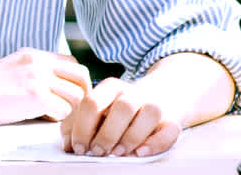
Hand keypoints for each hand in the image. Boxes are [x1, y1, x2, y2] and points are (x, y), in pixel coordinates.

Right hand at [0, 48, 90, 125]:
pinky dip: (56, 120)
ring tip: (50, 115)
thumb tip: (57, 88)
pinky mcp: (35, 96)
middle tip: (69, 109)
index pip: (72, 63)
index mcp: (33, 55)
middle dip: (81, 94)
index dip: (75, 81)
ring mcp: (38, 78)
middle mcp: (39, 62)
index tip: (67, 96)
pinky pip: (63, 111)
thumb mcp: (11, 69)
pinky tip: (40, 119)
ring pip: (77, 95)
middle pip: (82, 75)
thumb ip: (34, 71)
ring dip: (68, 110)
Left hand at [59, 76, 180, 157]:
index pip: (92, 102)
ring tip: (118, 152)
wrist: (160, 95)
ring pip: (149, 113)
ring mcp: (155, 104)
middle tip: (98, 152)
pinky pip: (169, 130)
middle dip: (107, 134)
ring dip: (131, 136)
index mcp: (110, 87)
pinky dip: (155, 143)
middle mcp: (134, 92)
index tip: (78, 147)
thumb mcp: (99, 110)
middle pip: (122, 107)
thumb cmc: (119, 109)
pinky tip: (140, 152)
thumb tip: (68, 145)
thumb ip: (79, 123)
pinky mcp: (172, 119)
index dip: (82, 127)